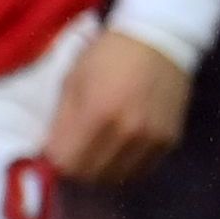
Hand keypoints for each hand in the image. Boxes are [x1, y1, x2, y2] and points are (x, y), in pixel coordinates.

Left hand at [44, 32, 193, 185]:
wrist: (159, 40)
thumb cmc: (108, 56)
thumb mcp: (73, 81)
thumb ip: (61, 122)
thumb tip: (50, 154)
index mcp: (98, 113)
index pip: (68, 164)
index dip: (57, 160)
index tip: (57, 149)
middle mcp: (127, 132)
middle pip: (91, 176)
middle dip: (78, 167)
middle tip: (76, 151)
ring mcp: (151, 140)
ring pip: (117, 178)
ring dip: (102, 170)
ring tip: (99, 151)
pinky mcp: (169, 141)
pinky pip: (141, 170)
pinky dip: (126, 165)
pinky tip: (122, 148)